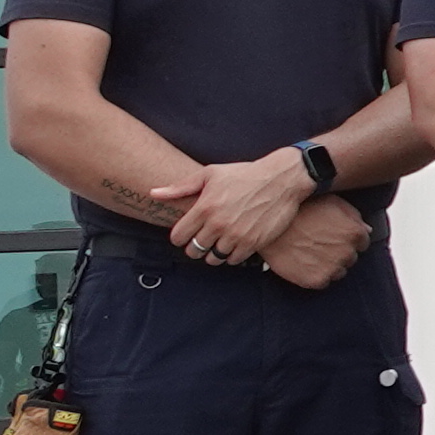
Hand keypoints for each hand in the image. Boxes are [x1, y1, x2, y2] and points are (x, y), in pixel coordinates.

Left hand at [164, 147, 322, 265]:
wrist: (282, 179)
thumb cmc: (244, 174)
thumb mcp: (210, 174)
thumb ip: (180, 187)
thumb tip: (153, 193)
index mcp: (204, 208)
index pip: (178, 237)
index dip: (180, 237)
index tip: (188, 233)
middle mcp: (218, 224)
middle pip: (194, 250)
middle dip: (196, 247)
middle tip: (204, 239)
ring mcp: (236, 235)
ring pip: (213, 258)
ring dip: (214, 252)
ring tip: (220, 242)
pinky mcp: (253, 243)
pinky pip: (233, 260)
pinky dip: (232, 255)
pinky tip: (236, 243)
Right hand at [259, 194, 376, 291]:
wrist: (272, 226)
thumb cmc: (300, 210)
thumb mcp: (332, 203)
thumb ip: (353, 216)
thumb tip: (367, 229)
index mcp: (355, 233)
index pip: (362, 242)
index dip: (348, 239)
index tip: (336, 236)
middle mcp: (347, 252)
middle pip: (351, 258)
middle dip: (339, 251)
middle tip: (320, 244)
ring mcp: (332, 267)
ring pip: (339, 272)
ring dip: (330, 265)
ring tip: (311, 253)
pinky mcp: (316, 280)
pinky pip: (324, 282)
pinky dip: (316, 275)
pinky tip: (305, 263)